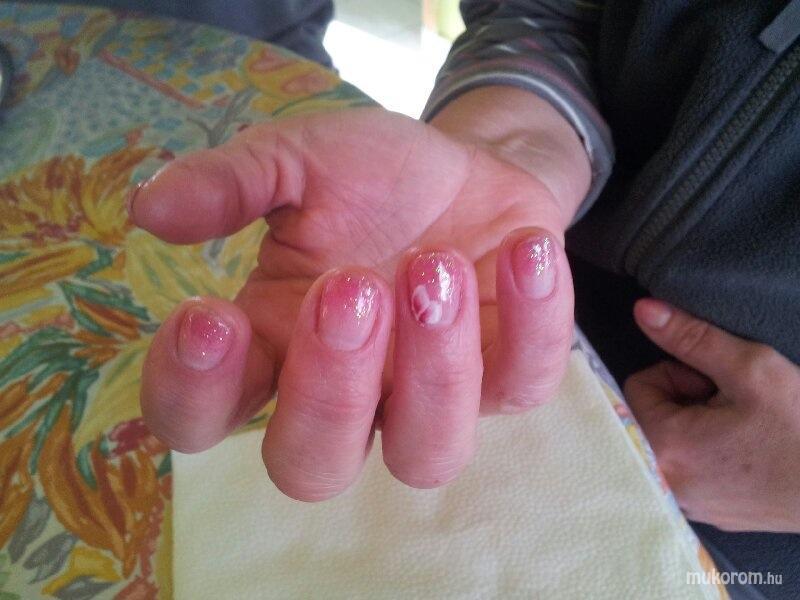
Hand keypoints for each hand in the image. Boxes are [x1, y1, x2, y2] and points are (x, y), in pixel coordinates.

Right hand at [133, 98, 587, 500]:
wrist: (470, 165)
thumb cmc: (373, 176)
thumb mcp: (299, 159)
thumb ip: (229, 182)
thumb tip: (148, 208)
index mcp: (271, 348)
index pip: (202, 420)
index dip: (192, 392)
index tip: (207, 314)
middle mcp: (348, 394)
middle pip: (312, 467)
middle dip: (326, 390)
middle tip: (348, 287)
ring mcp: (432, 396)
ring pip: (425, 454)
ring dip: (431, 368)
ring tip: (434, 264)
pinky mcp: (511, 374)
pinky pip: (525, 383)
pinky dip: (532, 322)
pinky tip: (524, 248)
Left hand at [625, 299, 799, 531]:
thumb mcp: (750, 369)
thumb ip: (690, 338)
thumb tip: (644, 310)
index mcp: (664, 446)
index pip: (637, 386)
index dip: (678, 374)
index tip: (715, 383)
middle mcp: (664, 480)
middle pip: (649, 415)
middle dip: (685, 400)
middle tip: (731, 404)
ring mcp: (687, 502)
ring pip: (670, 442)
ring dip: (696, 426)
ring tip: (740, 428)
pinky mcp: (709, 513)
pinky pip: (689, 470)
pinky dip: (708, 454)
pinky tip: (745, 453)